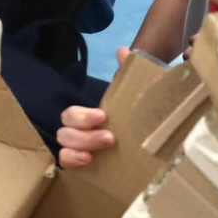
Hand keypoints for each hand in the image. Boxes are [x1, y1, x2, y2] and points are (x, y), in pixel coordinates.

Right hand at [56, 49, 129, 166]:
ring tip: (98, 152)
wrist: (154, 149)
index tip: (103, 116)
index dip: (82, 116)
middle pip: (65, 129)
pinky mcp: (84, 166)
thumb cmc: (139, 122)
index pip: (71, 114)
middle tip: (110, 138)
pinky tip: (87, 162)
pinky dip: (72, 160)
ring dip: (79, 146)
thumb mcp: (135, 99)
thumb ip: (127, 76)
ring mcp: (80, 150)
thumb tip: (122, 50)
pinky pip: (65, 162)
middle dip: (84, 133)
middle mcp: (81, 133)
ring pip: (63, 144)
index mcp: (91, 118)